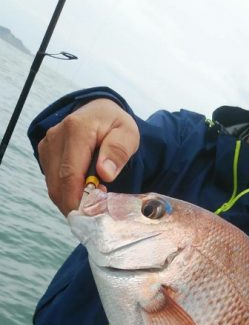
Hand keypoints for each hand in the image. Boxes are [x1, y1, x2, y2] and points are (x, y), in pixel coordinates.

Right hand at [37, 98, 139, 214]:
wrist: (99, 112)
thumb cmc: (115, 125)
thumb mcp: (128, 134)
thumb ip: (118, 151)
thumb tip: (104, 174)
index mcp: (76, 129)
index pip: (70, 174)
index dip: (79, 198)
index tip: (95, 212)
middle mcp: (55, 137)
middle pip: (58, 185)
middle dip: (76, 204)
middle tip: (97, 211)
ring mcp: (47, 146)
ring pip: (54, 187)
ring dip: (71, 201)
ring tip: (93, 201)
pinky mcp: (45, 155)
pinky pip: (53, 183)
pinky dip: (67, 194)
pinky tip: (83, 193)